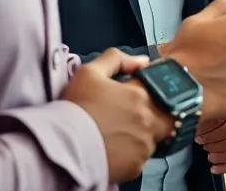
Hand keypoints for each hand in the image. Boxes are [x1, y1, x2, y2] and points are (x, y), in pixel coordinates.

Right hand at [62, 48, 174, 181]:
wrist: (61, 146)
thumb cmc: (75, 108)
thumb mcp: (89, 72)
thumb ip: (117, 59)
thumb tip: (142, 61)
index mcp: (140, 95)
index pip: (159, 90)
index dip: (147, 93)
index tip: (133, 98)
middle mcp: (149, 120)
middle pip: (164, 116)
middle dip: (151, 116)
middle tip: (128, 119)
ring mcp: (144, 145)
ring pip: (152, 138)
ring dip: (140, 135)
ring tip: (117, 135)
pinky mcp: (136, 166)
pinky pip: (140, 158)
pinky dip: (131, 154)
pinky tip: (114, 150)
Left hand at [196, 112, 225, 174]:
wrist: (208, 118)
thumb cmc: (208, 114)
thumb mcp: (207, 111)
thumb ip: (207, 116)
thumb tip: (199, 123)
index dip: (212, 132)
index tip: (198, 135)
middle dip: (216, 144)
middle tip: (203, 145)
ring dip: (221, 156)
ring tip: (208, 156)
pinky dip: (224, 167)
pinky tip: (213, 168)